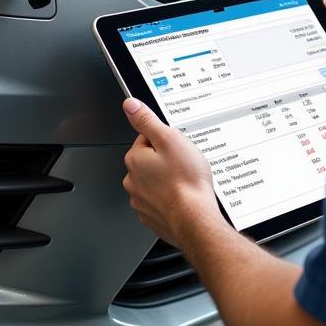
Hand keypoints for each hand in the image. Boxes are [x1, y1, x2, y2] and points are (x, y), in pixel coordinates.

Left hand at [121, 98, 223, 249]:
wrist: (195, 219)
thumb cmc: (186, 182)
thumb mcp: (169, 139)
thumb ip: (147, 120)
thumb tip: (130, 105)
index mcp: (135, 159)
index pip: (146, 139)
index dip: (165, 140)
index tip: (177, 147)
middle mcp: (133, 181)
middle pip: (150, 160)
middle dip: (166, 160)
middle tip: (183, 164)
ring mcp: (141, 200)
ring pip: (155, 181)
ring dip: (168, 180)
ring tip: (185, 181)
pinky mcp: (151, 216)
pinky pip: (160, 200)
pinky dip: (170, 198)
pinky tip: (183, 196)